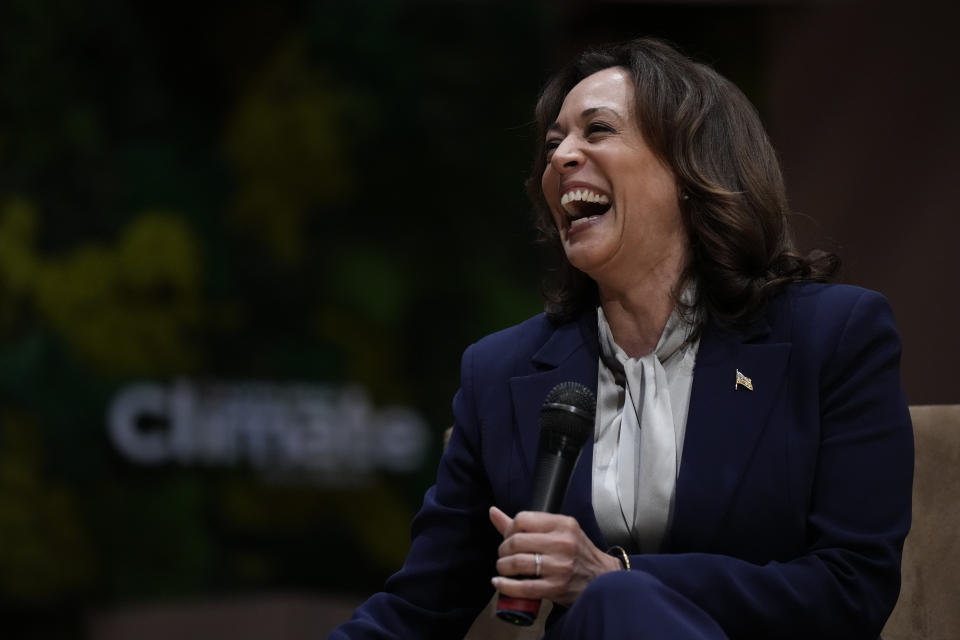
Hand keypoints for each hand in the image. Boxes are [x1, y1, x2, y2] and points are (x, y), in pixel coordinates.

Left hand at [489, 506, 620, 606]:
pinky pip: (523, 587)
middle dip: (503, 550)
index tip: (508, 538)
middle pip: (516, 541)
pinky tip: (499, 583)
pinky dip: (505, 586)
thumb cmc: (576, 552)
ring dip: (502, 567)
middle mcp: (562, 543)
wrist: (602, 577)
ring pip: (517, 563)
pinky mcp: (557, 588)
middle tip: (504, 556)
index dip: (508, 529)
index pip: (522, 519)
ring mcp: (560, 566)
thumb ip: (526, 523)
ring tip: (503, 569)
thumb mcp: (558, 531)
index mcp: (562, 524)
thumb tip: (493, 512)